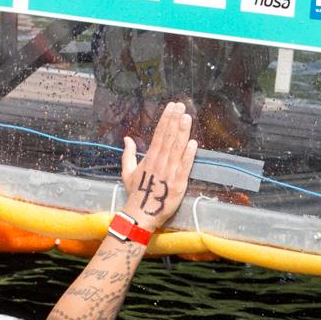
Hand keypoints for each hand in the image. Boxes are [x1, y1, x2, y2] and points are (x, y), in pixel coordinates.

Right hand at [120, 102, 199, 232]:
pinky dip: (188, 155)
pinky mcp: (178, 184)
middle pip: (168, 138)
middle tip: (181, 105)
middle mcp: (159, 162)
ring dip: (182, 132)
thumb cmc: (135, 194)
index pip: (158, 134)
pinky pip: (184, 167)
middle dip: (175, 120)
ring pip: (177, 149)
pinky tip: (193, 143)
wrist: (140, 214)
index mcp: (149, 158)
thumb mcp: (128, 173)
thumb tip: (127, 138)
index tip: (171, 107)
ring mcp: (169, 172)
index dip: (165, 119)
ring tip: (187, 117)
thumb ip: (128, 154)